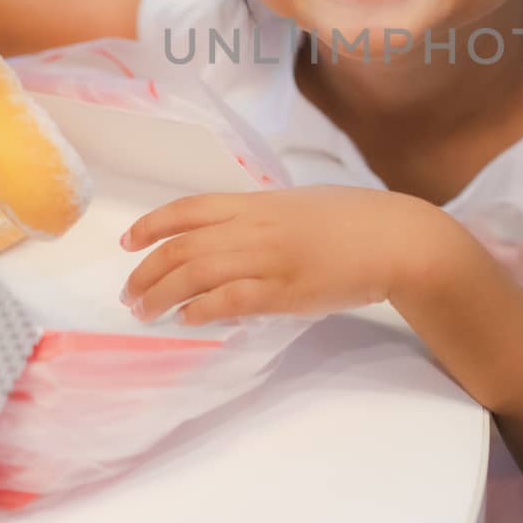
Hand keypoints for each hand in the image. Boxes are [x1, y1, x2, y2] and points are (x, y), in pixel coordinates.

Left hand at [120, 185, 450, 324]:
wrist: (395, 238)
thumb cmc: (354, 221)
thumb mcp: (300, 207)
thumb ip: (264, 219)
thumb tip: (234, 238)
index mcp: (257, 203)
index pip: (189, 209)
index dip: (151, 225)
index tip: (127, 242)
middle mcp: (255, 227)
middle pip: (182, 247)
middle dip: (146, 271)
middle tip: (129, 294)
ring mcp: (268, 258)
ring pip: (196, 274)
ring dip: (162, 294)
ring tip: (145, 313)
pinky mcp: (285, 291)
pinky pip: (230, 299)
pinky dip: (200, 310)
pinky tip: (186, 320)